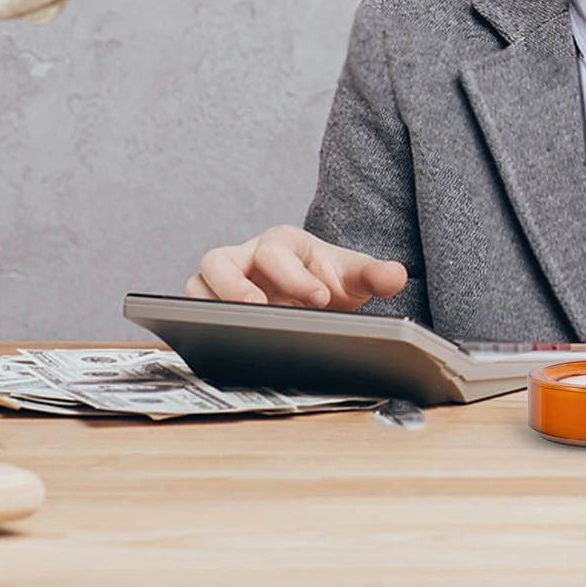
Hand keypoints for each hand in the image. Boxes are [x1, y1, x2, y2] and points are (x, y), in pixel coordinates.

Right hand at [186, 225, 407, 310]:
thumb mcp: (353, 277)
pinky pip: (190, 307)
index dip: (296, 277)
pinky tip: (217, 342)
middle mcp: (246, 256)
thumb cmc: (327, 282)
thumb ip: (374, 274)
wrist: (313, 296)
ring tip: (233, 328)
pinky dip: (196, 321)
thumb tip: (395, 275)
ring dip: (209, 304)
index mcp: (282, 243)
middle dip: (235, 286)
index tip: (320, 299)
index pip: (277, 252)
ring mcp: (224, 280)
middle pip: (220, 259)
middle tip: (260, 311)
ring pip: (197, 281)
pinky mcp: (210, 304)